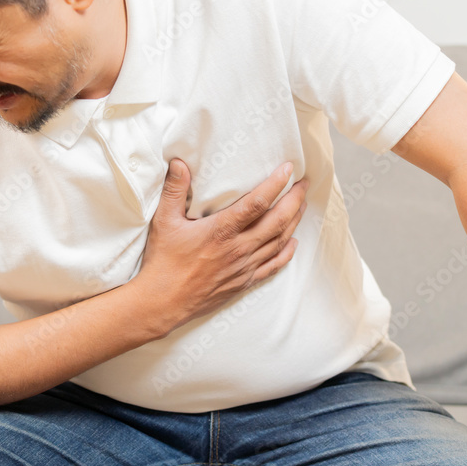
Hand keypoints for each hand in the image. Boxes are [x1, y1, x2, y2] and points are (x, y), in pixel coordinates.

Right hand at [132, 158, 308, 333]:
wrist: (163, 302)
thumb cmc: (163, 261)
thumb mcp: (164, 221)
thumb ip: (174, 189)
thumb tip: (178, 162)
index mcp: (221, 230)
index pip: (257, 202)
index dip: (276, 184)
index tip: (288, 169)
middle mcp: (238, 248)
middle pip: (277, 221)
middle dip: (294, 199)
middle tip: (304, 184)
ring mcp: (244, 267)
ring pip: (279, 241)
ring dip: (294, 221)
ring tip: (301, 205)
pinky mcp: (243, 282)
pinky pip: (273, 266)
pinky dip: (286, 253)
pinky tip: (293, 243)